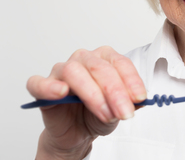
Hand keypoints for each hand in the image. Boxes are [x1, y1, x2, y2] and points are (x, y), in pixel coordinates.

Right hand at [26, 46, 146, 158]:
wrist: (78, 131)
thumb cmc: (98, 113)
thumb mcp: (120, 109)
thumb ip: (130, 101)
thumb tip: (140, 100)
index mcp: (105, 58)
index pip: (120, 63)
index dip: (132, 81)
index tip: (140, 98)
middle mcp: (84, 59)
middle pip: (100, 68)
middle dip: (116, 92)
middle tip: (125, 112)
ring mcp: (62, 70)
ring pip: (75, 73)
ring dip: (93, 95)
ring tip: (105, 114)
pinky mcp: (42, 86)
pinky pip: (40, 82)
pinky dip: (50, 86)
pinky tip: (62, 92)